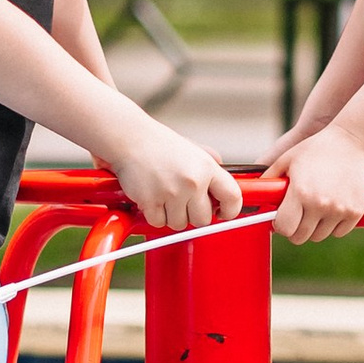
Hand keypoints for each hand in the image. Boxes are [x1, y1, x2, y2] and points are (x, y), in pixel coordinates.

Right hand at [113, 120, 243, 233]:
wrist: (130, 138)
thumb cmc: (159, 145)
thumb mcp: (192, 150)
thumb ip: (210, 166)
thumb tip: (222, 188)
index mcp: (207, 167)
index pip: (233, 197)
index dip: (230, 211)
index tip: (222, 213)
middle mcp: (193, 181)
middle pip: (203, 219)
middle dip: (193, 215)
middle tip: (182, 203)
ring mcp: (172, 192)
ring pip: (180, 224)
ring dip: (171, 216)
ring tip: (164, 196)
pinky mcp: (151, 201)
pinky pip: (158, 222)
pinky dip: (154, 215)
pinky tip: (152, 198)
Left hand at [272, 126, 363, 241]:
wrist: (355, 141)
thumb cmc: (319, 147)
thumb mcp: (288, 158)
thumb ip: (270, 177)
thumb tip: (255, 194)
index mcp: (300, 192)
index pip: (284, 228)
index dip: (281, 225)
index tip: (282, 218)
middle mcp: (319, 204)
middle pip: (300, 237)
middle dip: (295, 229)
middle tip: (298, 216)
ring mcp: (339, 209)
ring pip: (319, 236)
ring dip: (314, 228)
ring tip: (315, 209)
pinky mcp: (355, 212)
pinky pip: (339, 232)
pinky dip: (334, 226)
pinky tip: (332, 209)